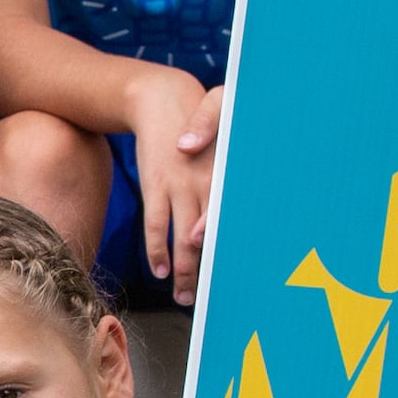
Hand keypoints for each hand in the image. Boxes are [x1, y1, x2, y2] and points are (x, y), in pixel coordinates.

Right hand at [126, 73, 226, 304]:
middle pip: (210, 237)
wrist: (161, 100)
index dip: (234, 245)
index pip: (234, 218)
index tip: (241, 272)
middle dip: (211, 269)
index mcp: (228, 174)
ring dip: (184, 271)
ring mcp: (178, 187)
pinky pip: (156, 225)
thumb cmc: (202, 120)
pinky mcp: (155, 186)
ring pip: (182, 239)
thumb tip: (206, 184)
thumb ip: (229, 161)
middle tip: (214, 297)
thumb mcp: (227, 129)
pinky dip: (157, 251)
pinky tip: (161, 270)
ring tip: (185, 296)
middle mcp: (205, 184)